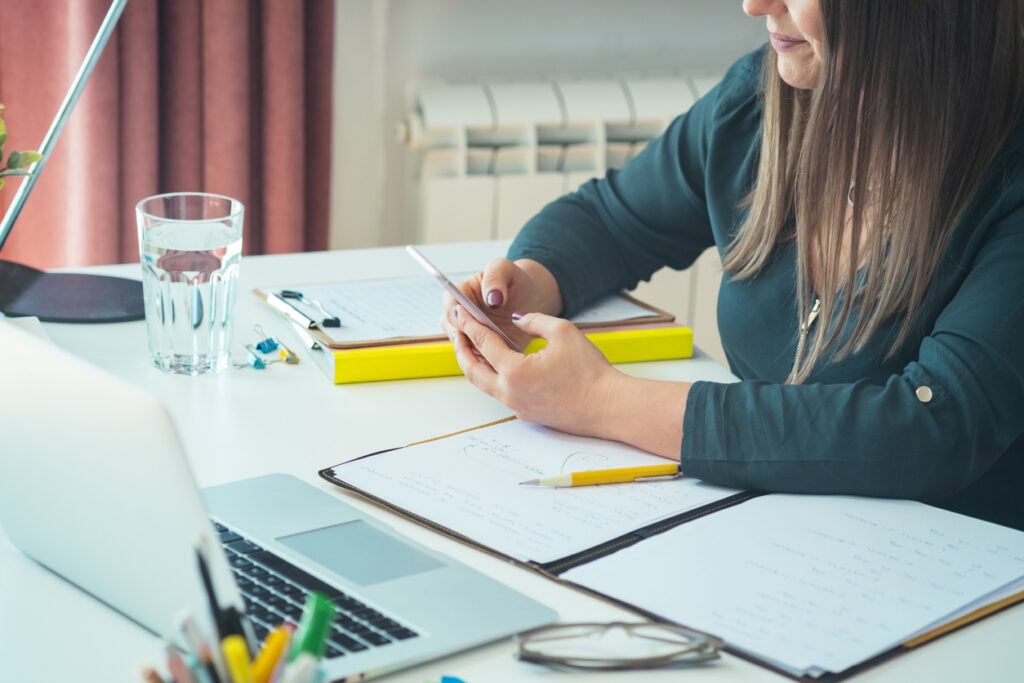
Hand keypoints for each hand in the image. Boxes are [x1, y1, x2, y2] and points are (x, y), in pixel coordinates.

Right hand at [439, 258, 561, 349]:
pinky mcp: (484, 351)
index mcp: (460, 294)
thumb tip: (492, 299)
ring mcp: (471, 335)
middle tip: (487, 339)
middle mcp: (461, 317)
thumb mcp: (505, 269)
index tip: (471, 319)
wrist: (530, 298)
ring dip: (480, 351)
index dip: (458, 315)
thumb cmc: (513, 280)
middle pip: (453, 331)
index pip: (450, 306)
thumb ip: (495, 278)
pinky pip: (481, 360)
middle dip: (467, 336)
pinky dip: (490, 362)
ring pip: (465, 349)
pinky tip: (505, 360)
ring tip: (499, 350)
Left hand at [449, 308, 617, 433]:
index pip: (483, 342)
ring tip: (472, 346)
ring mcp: (517, 406)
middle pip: (472, 369)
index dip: (469, 324)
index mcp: (515, 371)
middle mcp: (510, 392)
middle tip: (458, 330)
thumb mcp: (563, 331)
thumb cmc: (590, 371)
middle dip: (462, 347)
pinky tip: (497, 365)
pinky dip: (491, 376)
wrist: (609, 407)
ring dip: (475, 364)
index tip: (459, 311)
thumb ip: (534, 320)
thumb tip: (517, 318)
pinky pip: (500, 393)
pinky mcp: (526, 414)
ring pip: (484, 384)